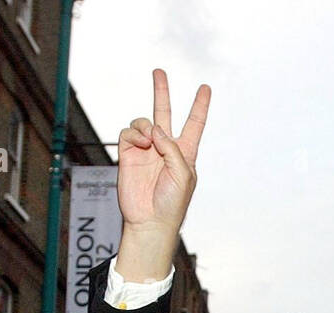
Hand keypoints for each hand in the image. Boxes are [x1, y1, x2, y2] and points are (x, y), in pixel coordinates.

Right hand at [115, 69, 210, 281]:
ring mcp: (145, 150)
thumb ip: (173, 148)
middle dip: (161, 92)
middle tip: (159, 71)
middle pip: (165, 113)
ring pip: (144, 122)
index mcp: (185, 153)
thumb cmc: (172, 203)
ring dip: (146, 126)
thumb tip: (154, 130)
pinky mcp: (128, 155)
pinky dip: (134, 134)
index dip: (200, 106)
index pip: (194, 124)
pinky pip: (129, 133)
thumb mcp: (184, 174)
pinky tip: (140, 144)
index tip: (205, 88)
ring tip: (148, 139)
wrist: (150, 221)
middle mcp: (165, 148)